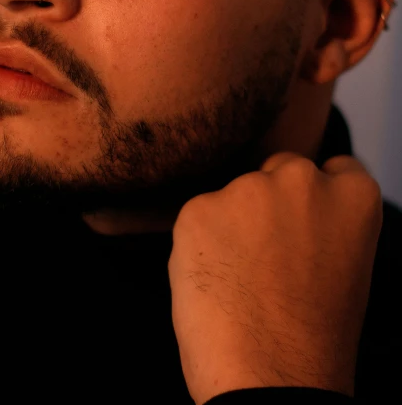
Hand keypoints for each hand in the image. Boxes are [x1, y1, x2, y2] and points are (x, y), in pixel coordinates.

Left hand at [168, 152, 382, 403]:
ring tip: (239, 280)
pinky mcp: (198, 208)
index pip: (335, 168)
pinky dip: (199, 243)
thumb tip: (290, 213)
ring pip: (233, 196)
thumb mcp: (344, 267)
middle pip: (278, 171)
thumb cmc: (313, 340)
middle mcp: (301, 179)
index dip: (315, 199)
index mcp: (351, 195)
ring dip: (231, 224)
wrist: (270, 381)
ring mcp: (247, 190)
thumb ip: (322, 224)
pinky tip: (212, 281)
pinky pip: (198, 219)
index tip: (304, 224)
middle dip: (270, 202)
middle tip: (266, 257)